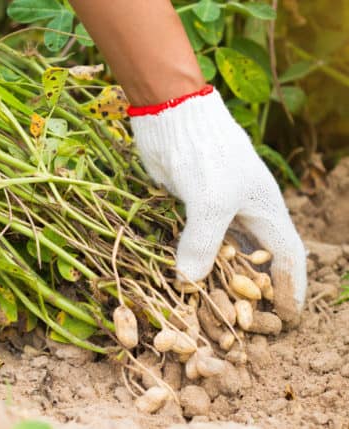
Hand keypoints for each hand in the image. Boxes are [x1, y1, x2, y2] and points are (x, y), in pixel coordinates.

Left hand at [129, 87, 306, 323]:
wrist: (173, 114)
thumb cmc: (204, 153)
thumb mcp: (211, 200)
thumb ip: (203, 243)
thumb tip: (189, 283)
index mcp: (266, 210)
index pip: (288, 257)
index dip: (290, 287)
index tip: (284, 317)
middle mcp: (244, 213)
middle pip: (255, 260)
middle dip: (251, 291)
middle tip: (241, 322)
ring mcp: (216, 209)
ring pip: (223, 253)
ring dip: (218, 279)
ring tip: (209, 308)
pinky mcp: (190, 206)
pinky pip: (196, 241)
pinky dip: (192, 261)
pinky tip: (182, 279)